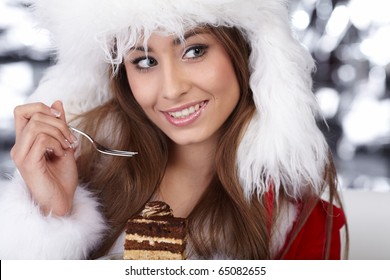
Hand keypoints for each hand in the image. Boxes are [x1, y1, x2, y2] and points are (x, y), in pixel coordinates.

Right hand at [10, 101, 78, 215]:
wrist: (62, 201)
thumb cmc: (62, 178)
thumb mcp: (64, 145)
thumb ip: (60, 126)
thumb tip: (57, 103)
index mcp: (26, 141)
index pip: (22, 111)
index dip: (41, 107)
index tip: (60, 116)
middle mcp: (19, 146)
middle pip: (30, 114)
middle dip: (57, 121)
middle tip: (69, 138)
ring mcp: (21, 155)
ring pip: (36, 125)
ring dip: (58, 133)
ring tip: (66, 147)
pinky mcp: (28, 164)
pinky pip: (41, 140)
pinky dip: (56, 143)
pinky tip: (61, 154)